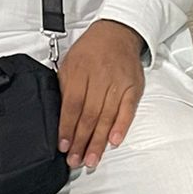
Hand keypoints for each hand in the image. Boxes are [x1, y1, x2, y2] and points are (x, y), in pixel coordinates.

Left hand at [58, 20, 144, 168]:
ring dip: (99, 141)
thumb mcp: (69, 63)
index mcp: (79, 71)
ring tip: (91, 159)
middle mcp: (99, 77)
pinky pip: (127, 110)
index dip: (67, 127)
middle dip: (81, 141)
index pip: (72, 105)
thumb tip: (59, 119)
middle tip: (75, 160)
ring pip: (107, 117)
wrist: (117, 33)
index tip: (63, 146)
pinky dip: (121, 126)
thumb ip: (65, 88)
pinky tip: (114, 141)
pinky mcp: (133, 87)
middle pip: (89, 115)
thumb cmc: (90, 50)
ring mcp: (118, 83)